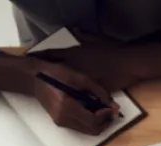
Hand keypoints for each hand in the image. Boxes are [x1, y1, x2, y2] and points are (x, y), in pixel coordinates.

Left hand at [30, 43, 153, 92]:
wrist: (129, 63)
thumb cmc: (114, 49)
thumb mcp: (98, 38)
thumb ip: (85, 34)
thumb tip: (77, 29)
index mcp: (74, 53)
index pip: (50, 54)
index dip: (40, 56)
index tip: (31, 59)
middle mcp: (74, 67)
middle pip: (53, 72)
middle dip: (45, 75)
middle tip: (38, 79)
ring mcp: (82, 80)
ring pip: (65, 86)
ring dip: (60, 90)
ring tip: (54, 94)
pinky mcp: (92, 91)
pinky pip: (81, 96)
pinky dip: (77, 99)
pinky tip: (74, 102)